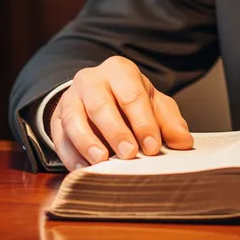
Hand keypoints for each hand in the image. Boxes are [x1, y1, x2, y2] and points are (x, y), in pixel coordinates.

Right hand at [50, 56, 193, 171]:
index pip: (132, 95)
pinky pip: (59, 136)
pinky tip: (83, 169)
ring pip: (74, 118)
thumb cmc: (129, 99)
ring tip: (102, 161)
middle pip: (101, 105)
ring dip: (88, 142)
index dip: (143, 122)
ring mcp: (70, 97)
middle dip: (116, 131)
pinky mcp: (55, 117)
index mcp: (120, 70)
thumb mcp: (152, 103)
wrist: (97, 94)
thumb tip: (184, 142)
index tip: (153, 146)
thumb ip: (168, 121)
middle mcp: (92, 79)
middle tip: (129, 155)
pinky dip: (70, 154)